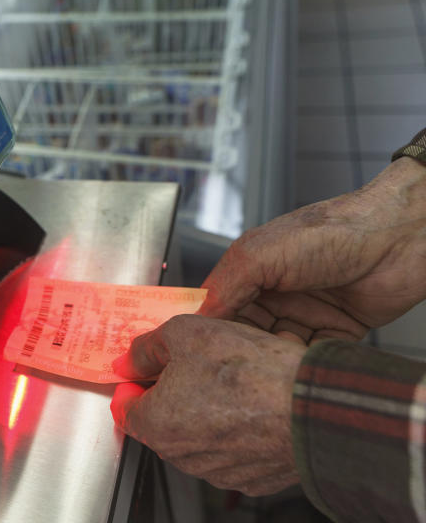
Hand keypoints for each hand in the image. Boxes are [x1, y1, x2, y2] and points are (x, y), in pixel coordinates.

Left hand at [110, 314, 305, 495]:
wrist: (312, 405)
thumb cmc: (250, 371)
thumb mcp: (185, 333)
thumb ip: (147, 348)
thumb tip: (129, 359)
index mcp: (157, 424)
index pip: (124, 408)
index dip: (133, 382)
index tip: (144, 368)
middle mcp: (184, 456)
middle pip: (161, 422)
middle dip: (170, 394)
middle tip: (191, 365)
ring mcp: (219, 472)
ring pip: (197, 437)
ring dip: (204, 412)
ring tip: (228, 381)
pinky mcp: (253, 477)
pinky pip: (231, 451)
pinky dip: (235, 430)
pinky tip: (251, 404)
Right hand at [200, 157, 425, 343]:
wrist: (398, 239)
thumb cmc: (332, 231)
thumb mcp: (262, 254)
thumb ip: (227, 285)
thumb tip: (198, 315)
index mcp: (253, 270)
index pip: (218, 306)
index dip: (207, 326)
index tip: (195, 347)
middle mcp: (277, 292)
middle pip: (245, 332)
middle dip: (240, 347)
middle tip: (233, 363)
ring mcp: (306, 313)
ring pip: (276, 348)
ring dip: (272, 357)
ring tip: (270, 361)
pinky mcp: (336, 331)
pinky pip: (310, 356)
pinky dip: (302, 362)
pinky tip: (298, 361)